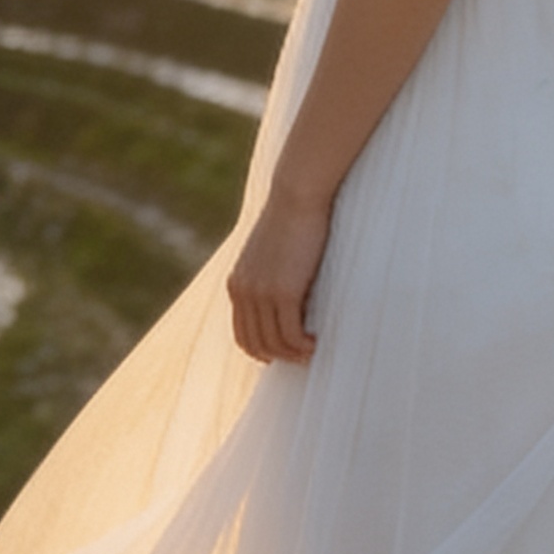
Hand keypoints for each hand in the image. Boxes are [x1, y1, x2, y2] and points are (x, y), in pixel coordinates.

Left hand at [229, 186, 331, 362]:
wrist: (296, 196)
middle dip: (279, 356)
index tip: (284, 351)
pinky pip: (291, 334)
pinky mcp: (284, 292)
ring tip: (312, 351)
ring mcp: (262, 294)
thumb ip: (267, 274)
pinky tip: (316, 342)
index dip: (262, 350)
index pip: (242, 334)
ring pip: (274, 343)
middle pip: (255, 344)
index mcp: (237, 283)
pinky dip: (303, 345)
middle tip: (302, 356)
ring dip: (294, 353)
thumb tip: (283, 293)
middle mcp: (243, 292)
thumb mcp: (268, 251)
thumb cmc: (291, 219)